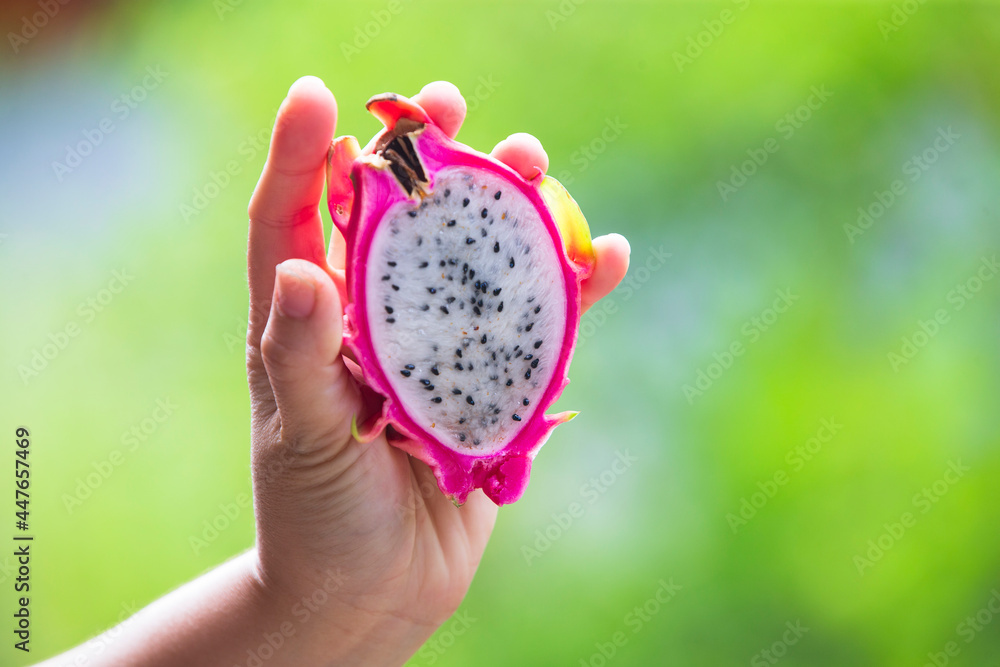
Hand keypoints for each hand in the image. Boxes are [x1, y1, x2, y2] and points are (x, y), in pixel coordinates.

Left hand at [245, 76, 629, 664]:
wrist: (375, 596)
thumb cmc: (316, 521)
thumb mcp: (303, 438)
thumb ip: (301, 356)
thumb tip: (301, 268)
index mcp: (305, 323)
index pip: (294, 219)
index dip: (301, 154)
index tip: (318, 97)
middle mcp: (372, 321)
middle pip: (400, 219)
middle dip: (427, 159)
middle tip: (452, 109)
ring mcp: (437, 348)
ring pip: (475, 258)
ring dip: (509, 208)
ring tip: (536, 161)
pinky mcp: (491, 383)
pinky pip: (536, 325)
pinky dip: (572, 291)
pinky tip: (605, 256)